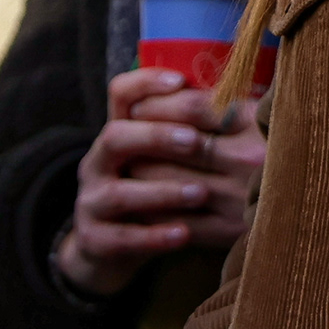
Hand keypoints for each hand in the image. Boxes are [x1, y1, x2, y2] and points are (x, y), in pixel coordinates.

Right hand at [54, 67, 267, 293]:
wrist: (112, 247)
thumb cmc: (153, 191)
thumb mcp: (164, 157)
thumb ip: (188, 129)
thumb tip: (237, 97)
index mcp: (117, 133)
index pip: (120, 94)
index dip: (146, 82)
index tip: (180, 80)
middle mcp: (98, 162)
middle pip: (115, 136)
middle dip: (156, 136)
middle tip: (194, 141)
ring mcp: (91, 202)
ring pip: (119, 193)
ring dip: (162, 191)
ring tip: (201, 193)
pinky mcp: (94, 240)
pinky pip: (122, 238)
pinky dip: (154, 236)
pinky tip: (184, 234)